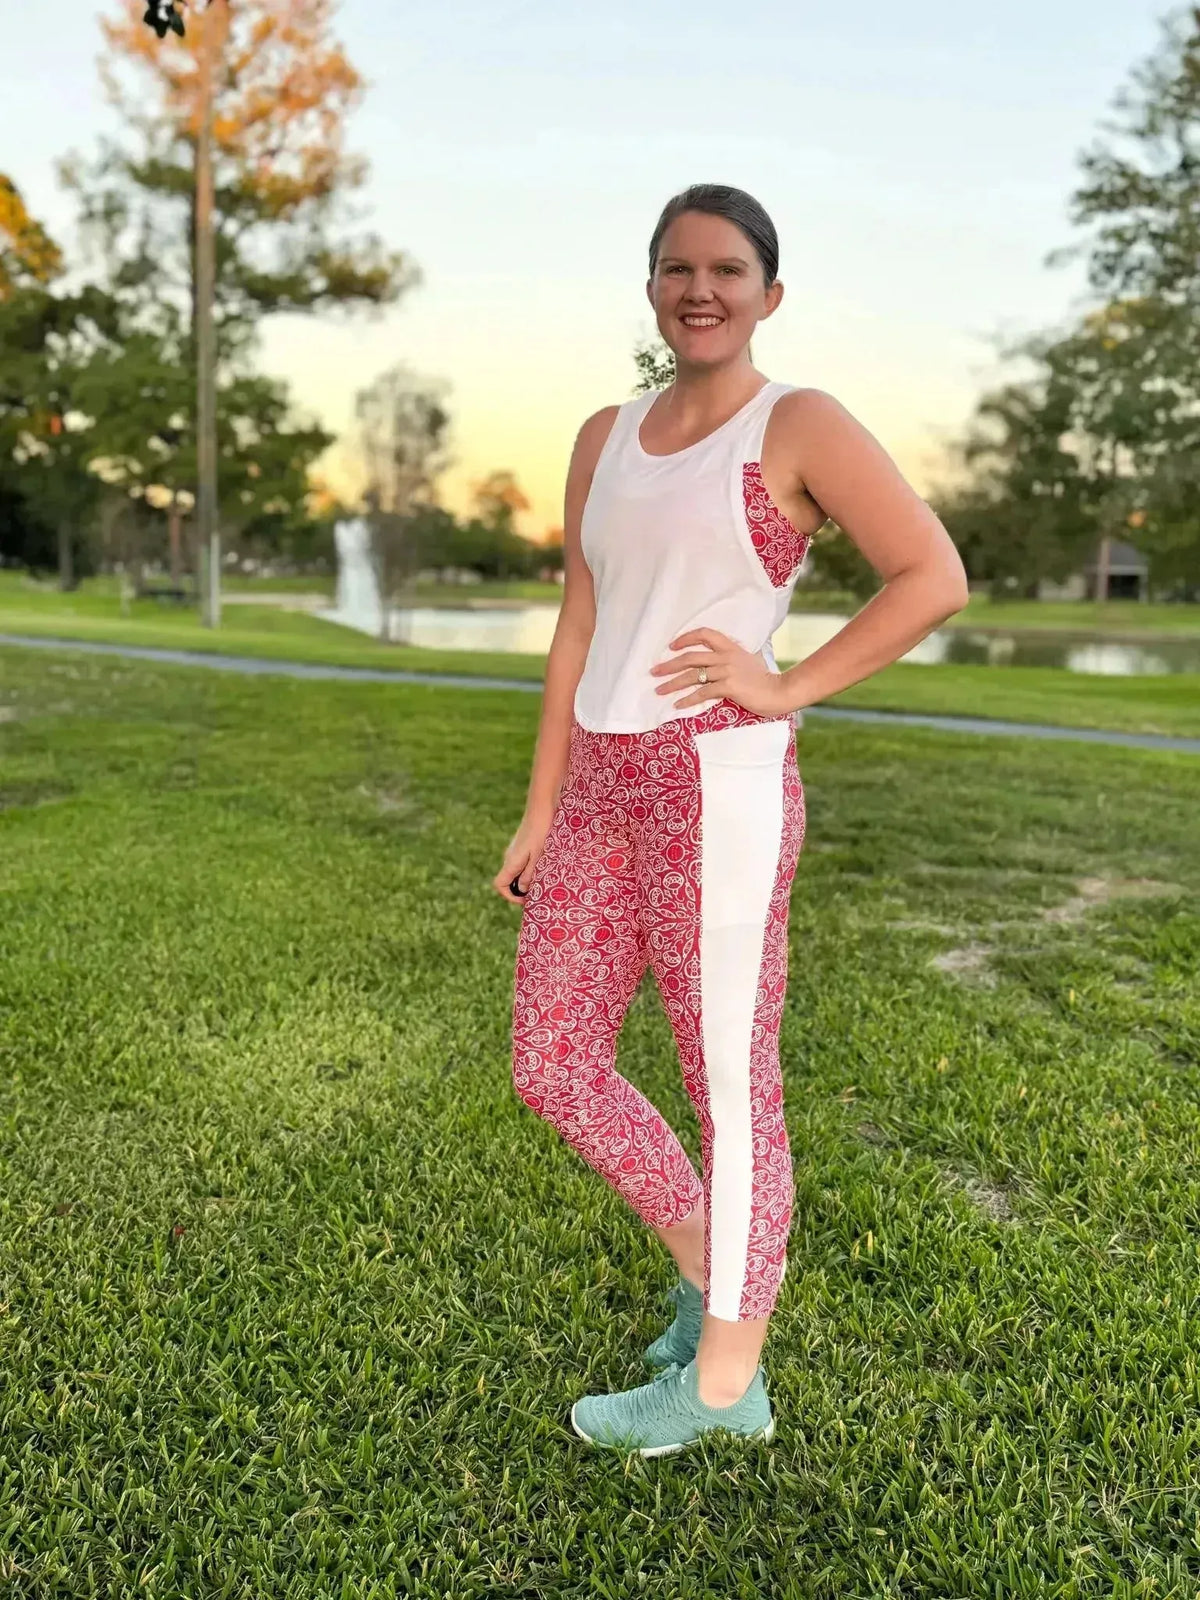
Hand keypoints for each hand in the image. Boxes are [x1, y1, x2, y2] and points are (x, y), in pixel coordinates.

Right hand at [493, 814, 551, 904]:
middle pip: (509, 880)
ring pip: (517, 871)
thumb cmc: (542, 831)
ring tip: (544, 880)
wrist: (542, 806)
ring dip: (528, 879)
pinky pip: (522, 862)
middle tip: (539, 893)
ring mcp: (515, 850)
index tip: (526, 900)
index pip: (500, 885)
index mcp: (511, 862)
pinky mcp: (522, 844)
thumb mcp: (539, 856)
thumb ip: (530, 874)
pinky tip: (545, 866)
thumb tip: (522, 890)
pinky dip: (530, 869)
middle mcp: (509, 857)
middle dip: (521, 890)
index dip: (510, 896)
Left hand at [649, 628, 790, 716]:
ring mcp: (727, 671)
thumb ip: (732, 659)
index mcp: (731, 647)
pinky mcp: (729, 687)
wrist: (780, 691)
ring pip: (693, 675)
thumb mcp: (749, 661)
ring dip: (673, 683)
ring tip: (659, 690)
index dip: (686, 638)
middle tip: (654, 672)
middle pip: (691, 657)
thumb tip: (715, 664)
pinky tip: (677, 705)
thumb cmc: (765, 679)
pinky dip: (687, 699)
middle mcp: (726, 656)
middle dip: (670, 665)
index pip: (704, 634)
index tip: (672, 647)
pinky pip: (702, 693)